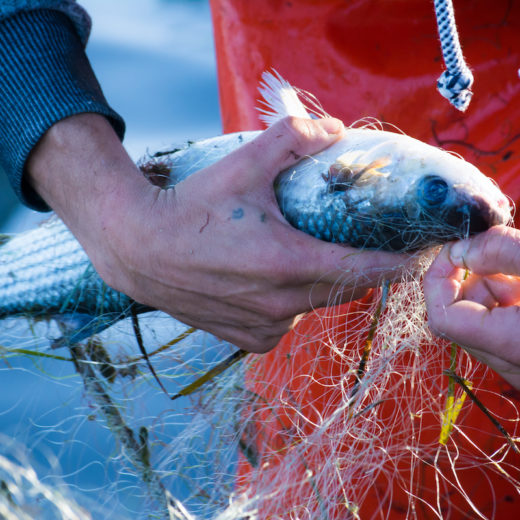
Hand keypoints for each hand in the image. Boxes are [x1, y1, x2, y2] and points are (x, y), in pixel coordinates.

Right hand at [27, 114, 407, 352]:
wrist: (138, 250)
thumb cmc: (190, 209)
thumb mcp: (241, 166)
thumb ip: (291, 141)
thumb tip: (334, 130)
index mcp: (288, 264)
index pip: (364, 270)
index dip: (397, 264)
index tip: (418, 257)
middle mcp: (280, 304)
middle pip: (344, 289)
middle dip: (359, 269)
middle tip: (358, 244)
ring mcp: (264, 326)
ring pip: (315, 306)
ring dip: (321, 285)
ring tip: (305, 257)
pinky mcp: (247, 339)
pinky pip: (288, 323)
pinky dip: (291, 303)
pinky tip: (272, 283)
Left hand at [424, 226, 519, 388]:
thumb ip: (502, 252)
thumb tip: (460, 249)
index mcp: (514, 346)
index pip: (441, 317)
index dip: (439, 277)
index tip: (458, 248)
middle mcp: (512, 365)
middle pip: (459, 314)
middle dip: (474, 277)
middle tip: (506, 257)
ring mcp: (519, 364)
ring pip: (481, 317)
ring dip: (496, 285)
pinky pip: (502, 323)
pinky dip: (509, 297)